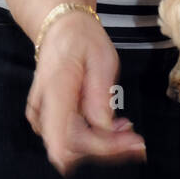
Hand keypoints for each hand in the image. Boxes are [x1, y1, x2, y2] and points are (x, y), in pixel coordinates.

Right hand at [25, 14, 145, 175]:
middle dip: (107, 148)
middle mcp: (43, 109)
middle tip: (137, 139)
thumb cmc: (81, 40)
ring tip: (126, 127)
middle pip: (71, 148)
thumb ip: (100, 93)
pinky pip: (70, 139)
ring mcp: (42, 117)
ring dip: (102, 145)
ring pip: (71, 147)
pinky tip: (112, 126)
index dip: (98, 149)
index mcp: (55, 91)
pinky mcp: (48, 120)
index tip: (128, 141)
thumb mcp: (101, 57)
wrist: (60, 29)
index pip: (64, 141)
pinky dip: (94, 138)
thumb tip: (104, 127)